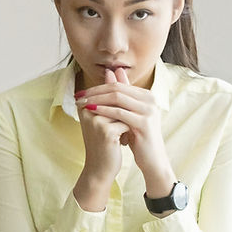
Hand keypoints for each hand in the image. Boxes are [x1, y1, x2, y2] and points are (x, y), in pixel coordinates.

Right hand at [73, 67, 128, 211]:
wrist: (100, 168)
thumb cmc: (105, 141)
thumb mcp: (107, 116)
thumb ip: (111, 93)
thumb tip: (114, 70)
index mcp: (84, 105)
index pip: (109, 93)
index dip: (120, 104)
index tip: (119, 119)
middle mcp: (86, 110)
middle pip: (116, 101)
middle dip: (125, 113)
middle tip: (124, 126)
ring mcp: (95, 120)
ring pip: (123, 112)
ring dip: (127, 123)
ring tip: (120, 137)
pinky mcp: (105, 131)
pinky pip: (126, 123)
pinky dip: (128, 132)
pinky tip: (121, 143)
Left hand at [77, 67, 176, 198]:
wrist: (152, 159)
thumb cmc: (138, 137)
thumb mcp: (128, 115)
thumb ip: (121, 95)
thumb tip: (109, 72)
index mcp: (147, 95)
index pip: (119, 85)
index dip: (98, 87)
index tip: (81, 92)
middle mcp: (150, 99)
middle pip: (117, 89)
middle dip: (95, 91)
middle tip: (79, 95)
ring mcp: (148, 110)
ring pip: (118, 98)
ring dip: (97, 99)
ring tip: (82, 102)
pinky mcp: (144, 122)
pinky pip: (120, 113)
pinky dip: (104, 110)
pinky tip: (92, 111)